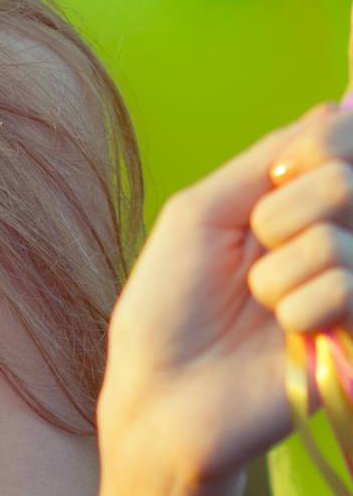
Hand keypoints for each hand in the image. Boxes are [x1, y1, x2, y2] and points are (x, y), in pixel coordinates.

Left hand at [99, 94, 352, 495]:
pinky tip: (283, 335)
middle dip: (285, 210)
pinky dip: (298, 307)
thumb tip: (339, 102)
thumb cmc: (168, 304)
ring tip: (260, 304)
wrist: (162, 393)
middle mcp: (335, 238)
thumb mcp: (204, 210)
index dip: (320, 144)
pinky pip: (345, 285)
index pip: (340, 139)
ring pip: (341, 237)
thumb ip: (273, 157)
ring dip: (279, 271)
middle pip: (345, 177)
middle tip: (256, 248)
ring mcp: (350, 288)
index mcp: (297, 201)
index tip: (283, 170)